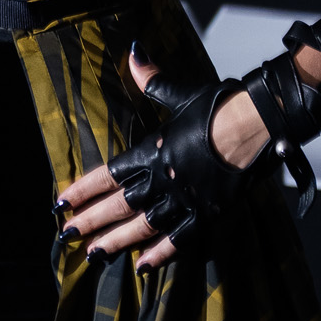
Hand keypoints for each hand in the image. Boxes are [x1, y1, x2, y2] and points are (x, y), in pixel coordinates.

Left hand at [58, 52, 272, 268]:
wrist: (259, 124)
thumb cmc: (221, 107)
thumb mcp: (181, 94)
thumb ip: (153, 82)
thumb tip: (134, 54)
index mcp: (152, 150)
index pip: (108, 174)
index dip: (83, 190)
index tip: (61, 203)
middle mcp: (163, 178)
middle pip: (119, 205)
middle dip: (91, 220)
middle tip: (68, 235)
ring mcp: (184, 198)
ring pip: (143, 225)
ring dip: (117, 241)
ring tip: (94, 254)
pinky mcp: (207, 213)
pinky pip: (180, 239)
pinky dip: (161, 253)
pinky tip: (143, 266)